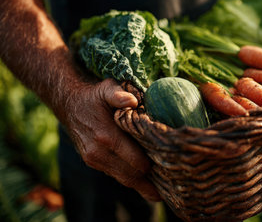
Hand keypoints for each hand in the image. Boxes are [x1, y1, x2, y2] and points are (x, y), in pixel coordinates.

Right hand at [63, 78, 160, 201]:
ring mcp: (94, 160)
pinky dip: (133, 179)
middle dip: (151, 181)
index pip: (135, 160)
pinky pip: (117, 175)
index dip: (154, 165)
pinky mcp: (93, 163)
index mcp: (105, 136)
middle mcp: (98, 153)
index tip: (171, 166)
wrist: (70, 104)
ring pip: (124, 179)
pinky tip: (148, 183)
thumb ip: (119, 94)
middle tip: (173, 183)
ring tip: (164, 191)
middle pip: (132, 175)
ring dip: (143, 185)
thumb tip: (133, 100)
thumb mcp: (107, 88)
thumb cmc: (95, 96)